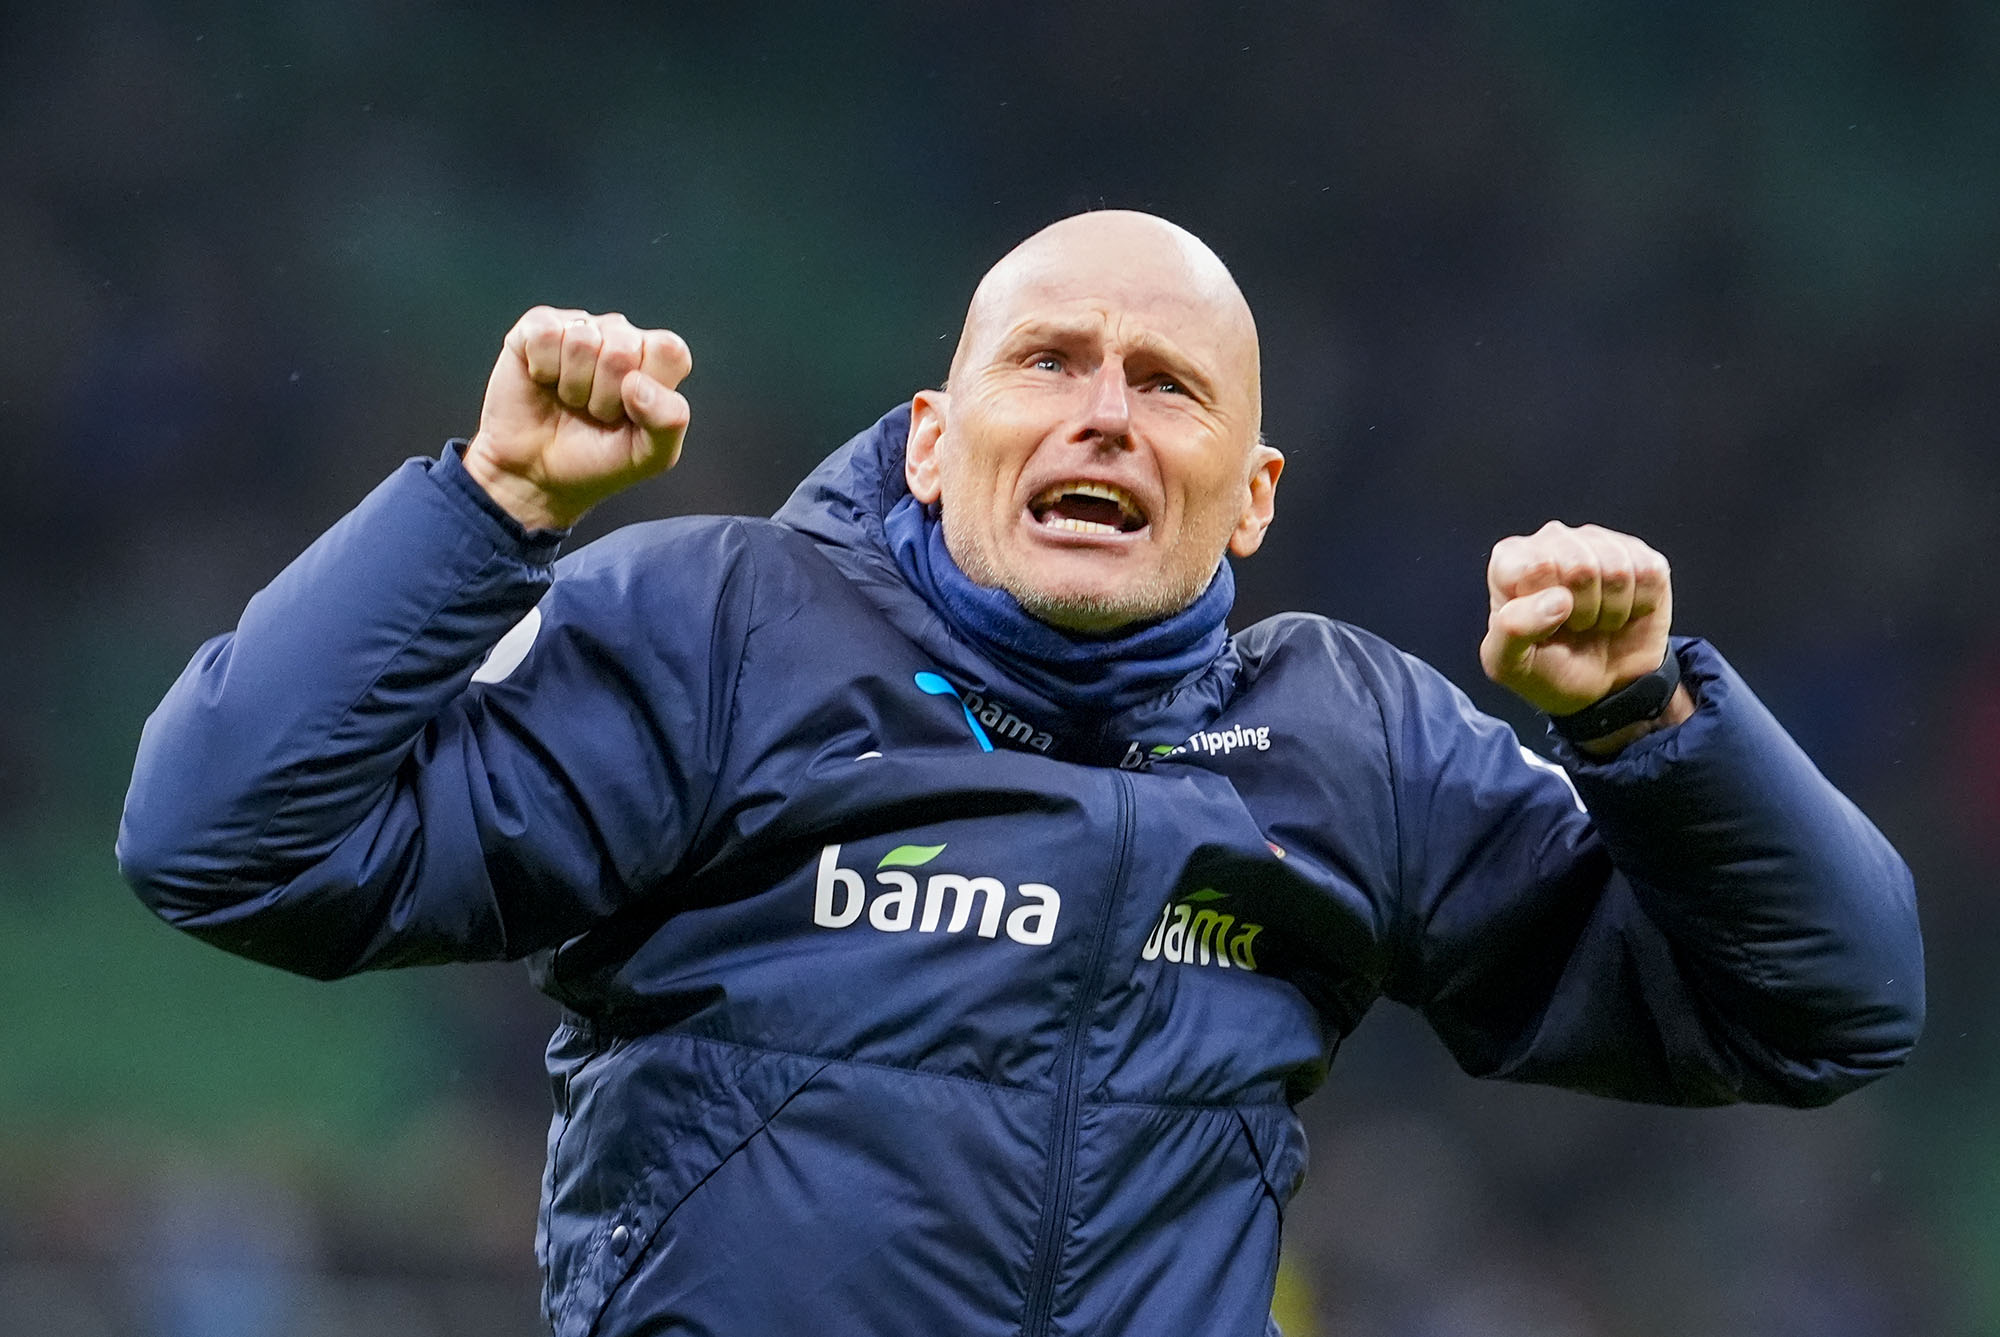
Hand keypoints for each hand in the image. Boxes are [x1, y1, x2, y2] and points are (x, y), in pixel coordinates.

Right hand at [463, 307, 692, 529]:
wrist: (538, 476)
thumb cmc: (598, 460)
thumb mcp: (650, 455)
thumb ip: (669, 420)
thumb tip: (636, 383)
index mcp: (655, 360)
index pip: (668, 349)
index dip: (648, 387)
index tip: (632, 413)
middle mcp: (620, 336)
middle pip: (623, 348)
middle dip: (605, 395)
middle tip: (595, 412)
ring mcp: (579, 328)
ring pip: (582, 340)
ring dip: (573, 386)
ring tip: (570, 400)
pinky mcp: (537, 327)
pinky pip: (544, 334)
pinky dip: (542, 369)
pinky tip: (544, 381)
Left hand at [1480, 521, 1685, 727]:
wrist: (1599, 689)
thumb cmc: (1547, 668)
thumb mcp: (1509, 664)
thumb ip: (1512, 630)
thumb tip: (1559, 599)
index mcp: (1511, 559)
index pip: (1536, 566)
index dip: (1547, 606)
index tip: (1545, 624)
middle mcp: (1553, 540)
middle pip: (1580, 566)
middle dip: (1582, 611)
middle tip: (1574, 626)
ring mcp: (1599, 542)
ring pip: (1618, 569)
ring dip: (1611, 611)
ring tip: (1595, 620)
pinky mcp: (1640, 554)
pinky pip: (1650, 573)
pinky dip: (1640, 605)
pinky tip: (1623, 611)